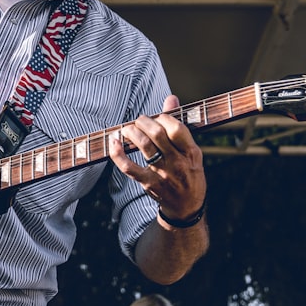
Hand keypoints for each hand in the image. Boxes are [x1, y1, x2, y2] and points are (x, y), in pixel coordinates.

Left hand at [108, 94, 206, 221]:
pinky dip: (117, 154)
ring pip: (144, 146)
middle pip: (158, 134)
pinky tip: (113, 143)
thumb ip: (179, 125)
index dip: (163, 117)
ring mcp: (163, 174)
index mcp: (192, 152)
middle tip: (139, 121)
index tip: (158, 118)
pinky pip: (129, 167)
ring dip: (131, 132)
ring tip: (127, 129)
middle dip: (144, 121)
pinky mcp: (149, 183)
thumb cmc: (189, 174)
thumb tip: (171, 98)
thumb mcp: (191, 151)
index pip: (177, 128)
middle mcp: (178, 162)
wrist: (186, 208)